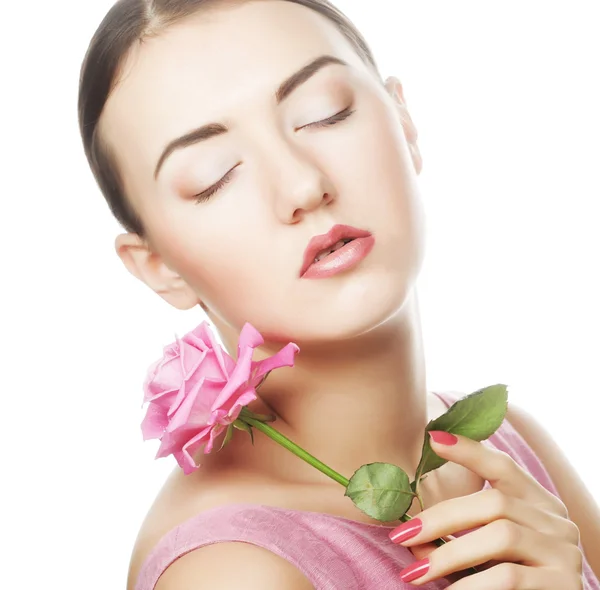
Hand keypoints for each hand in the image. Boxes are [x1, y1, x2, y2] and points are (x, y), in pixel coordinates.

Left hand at [388, 431, 583, 588]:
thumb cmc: (506, 584)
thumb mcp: (482, 549)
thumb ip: (457, 535)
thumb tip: (411, 535)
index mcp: (538, 503)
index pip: (503, 467)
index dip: (469, 451)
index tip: (432, 439)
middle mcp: (557, 521)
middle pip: (494, 502)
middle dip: (441, 518)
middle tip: (402, 535)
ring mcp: (565, 552)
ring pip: (501, 536)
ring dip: (449, 554)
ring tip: (415, 572)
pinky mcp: (565, 584)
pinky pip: (508, 577)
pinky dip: (470, 585)